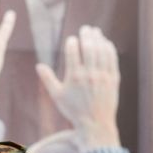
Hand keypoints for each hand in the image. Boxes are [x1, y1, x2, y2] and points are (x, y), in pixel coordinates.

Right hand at [36, 25, 119, 147]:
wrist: (95, 124)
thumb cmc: (74, 110)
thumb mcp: (57, 96)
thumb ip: (48, 79)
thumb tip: (38, 65)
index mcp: (75, 77)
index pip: (73, 52)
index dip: (72, 42)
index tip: (71, 39)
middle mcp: (90, 74)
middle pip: (89, 47)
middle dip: (86, 35)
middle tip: (85, 28)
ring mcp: (103, 76)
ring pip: (101, 51)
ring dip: (98, 38)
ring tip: (95, 31)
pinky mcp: (113, 79)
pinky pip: (112, 59)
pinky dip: (109, 48)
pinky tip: (106, 43)